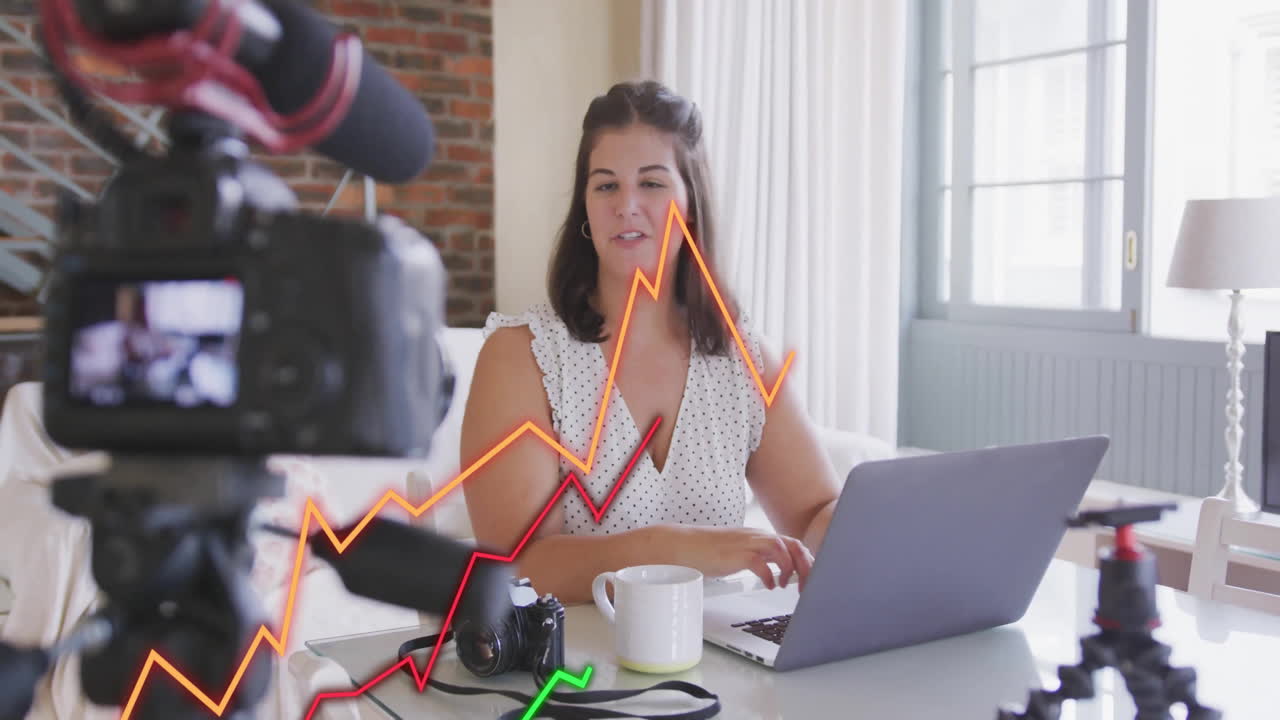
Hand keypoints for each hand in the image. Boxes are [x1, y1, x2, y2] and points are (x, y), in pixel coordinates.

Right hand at [647, 525, 814, 590]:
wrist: (684, 546)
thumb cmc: (709, 552)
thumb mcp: (741, 553)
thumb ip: (759, 557)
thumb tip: (777, 572)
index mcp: (760, 536)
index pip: (793, 544)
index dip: (807, 561)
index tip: (810, 578)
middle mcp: (758, 536)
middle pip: (794, 546)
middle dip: (806, 567)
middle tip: (806, 586)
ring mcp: (748, 544)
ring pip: (783, 550)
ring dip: (790, 569)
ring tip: (786, 585)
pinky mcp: (737, 555)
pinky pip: (762, 563)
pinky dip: (769, 576)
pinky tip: (768, 585)